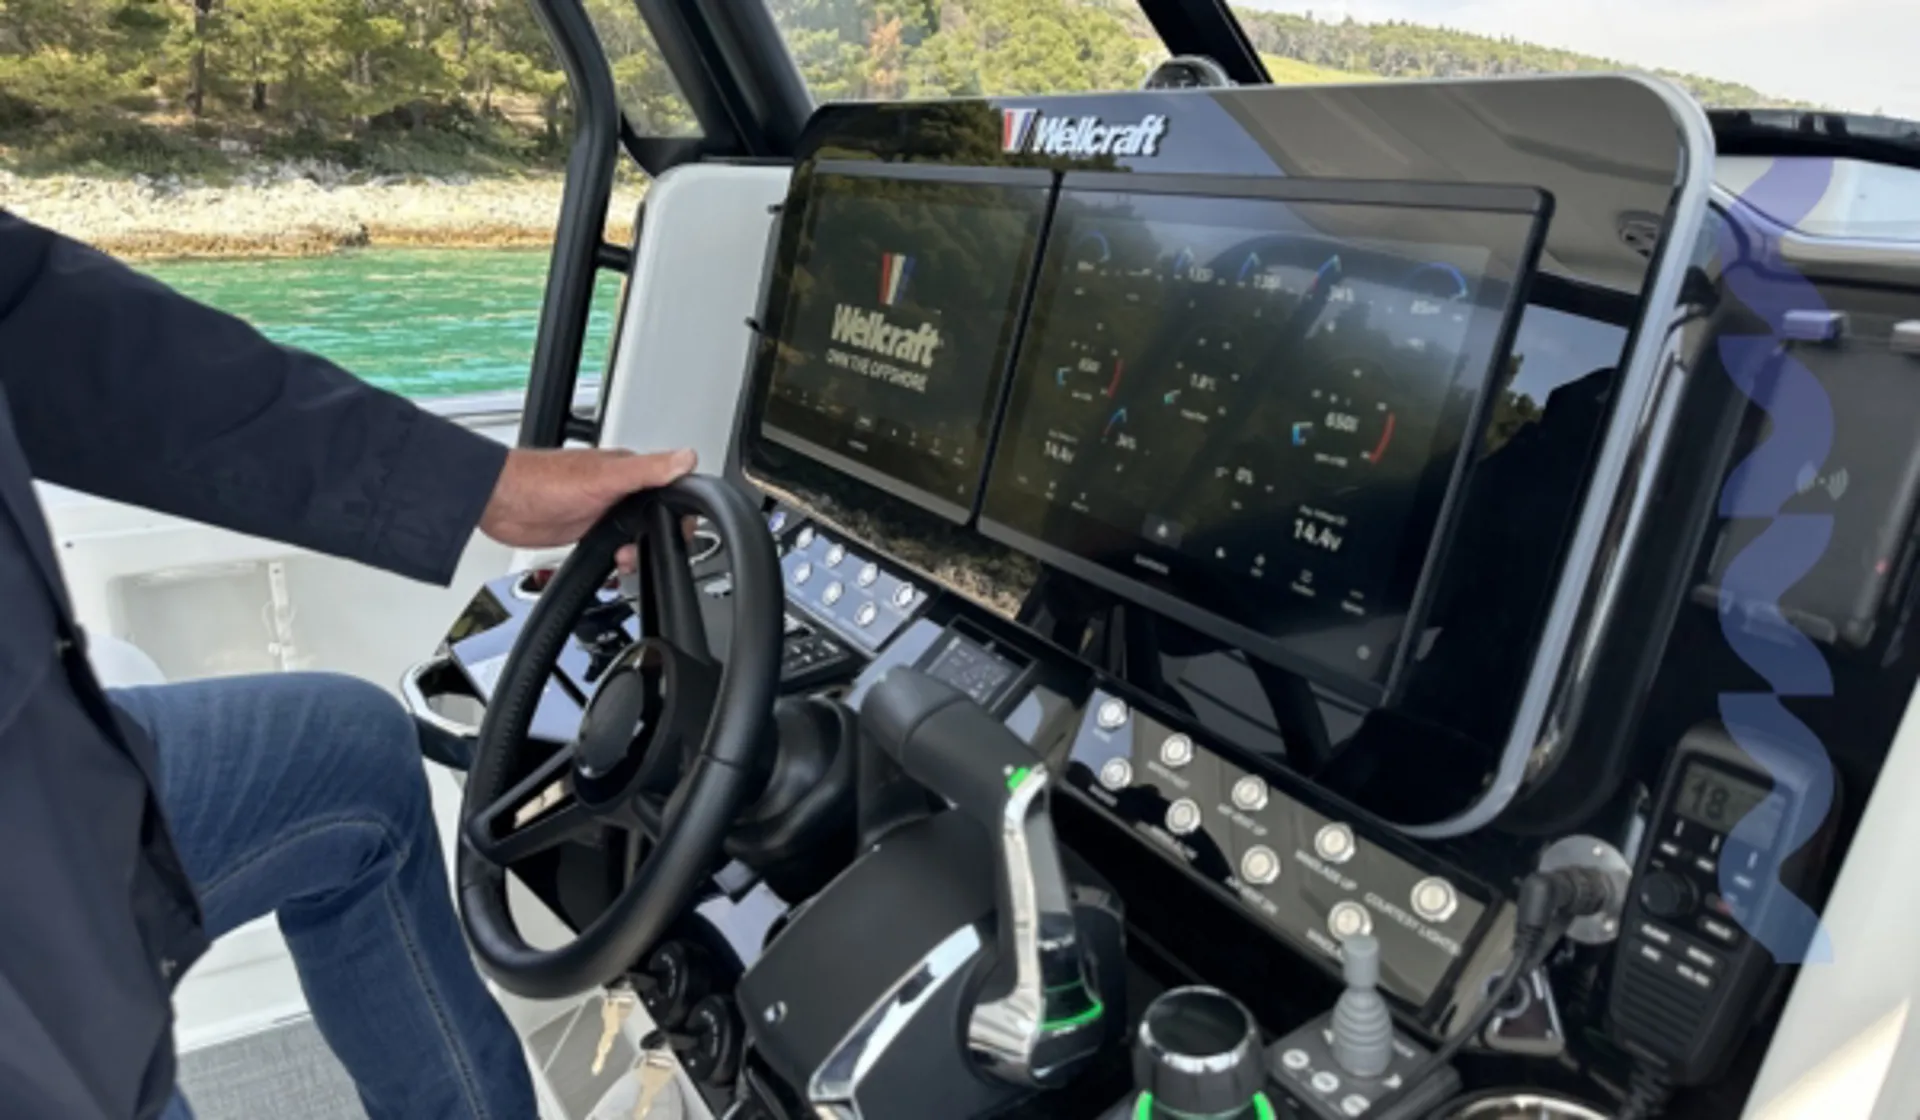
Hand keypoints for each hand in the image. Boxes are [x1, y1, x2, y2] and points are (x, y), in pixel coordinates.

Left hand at [479, 447, 696, 568]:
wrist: (500, 502)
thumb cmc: (542, 481)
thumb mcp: (604, 476)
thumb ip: (647, 469)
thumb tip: (686, 458)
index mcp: (626, 470)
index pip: (668, 485)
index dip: (680, 509)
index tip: (682, 530)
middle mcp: (615, 489)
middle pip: (654, 514)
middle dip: (658, 535)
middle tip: (650, 549)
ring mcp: (600, 510)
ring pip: (634, 533)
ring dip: (636, 549)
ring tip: (627, 558)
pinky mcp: (584, 529)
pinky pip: (611, 545)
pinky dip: (616, 556)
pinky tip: (612, 561)